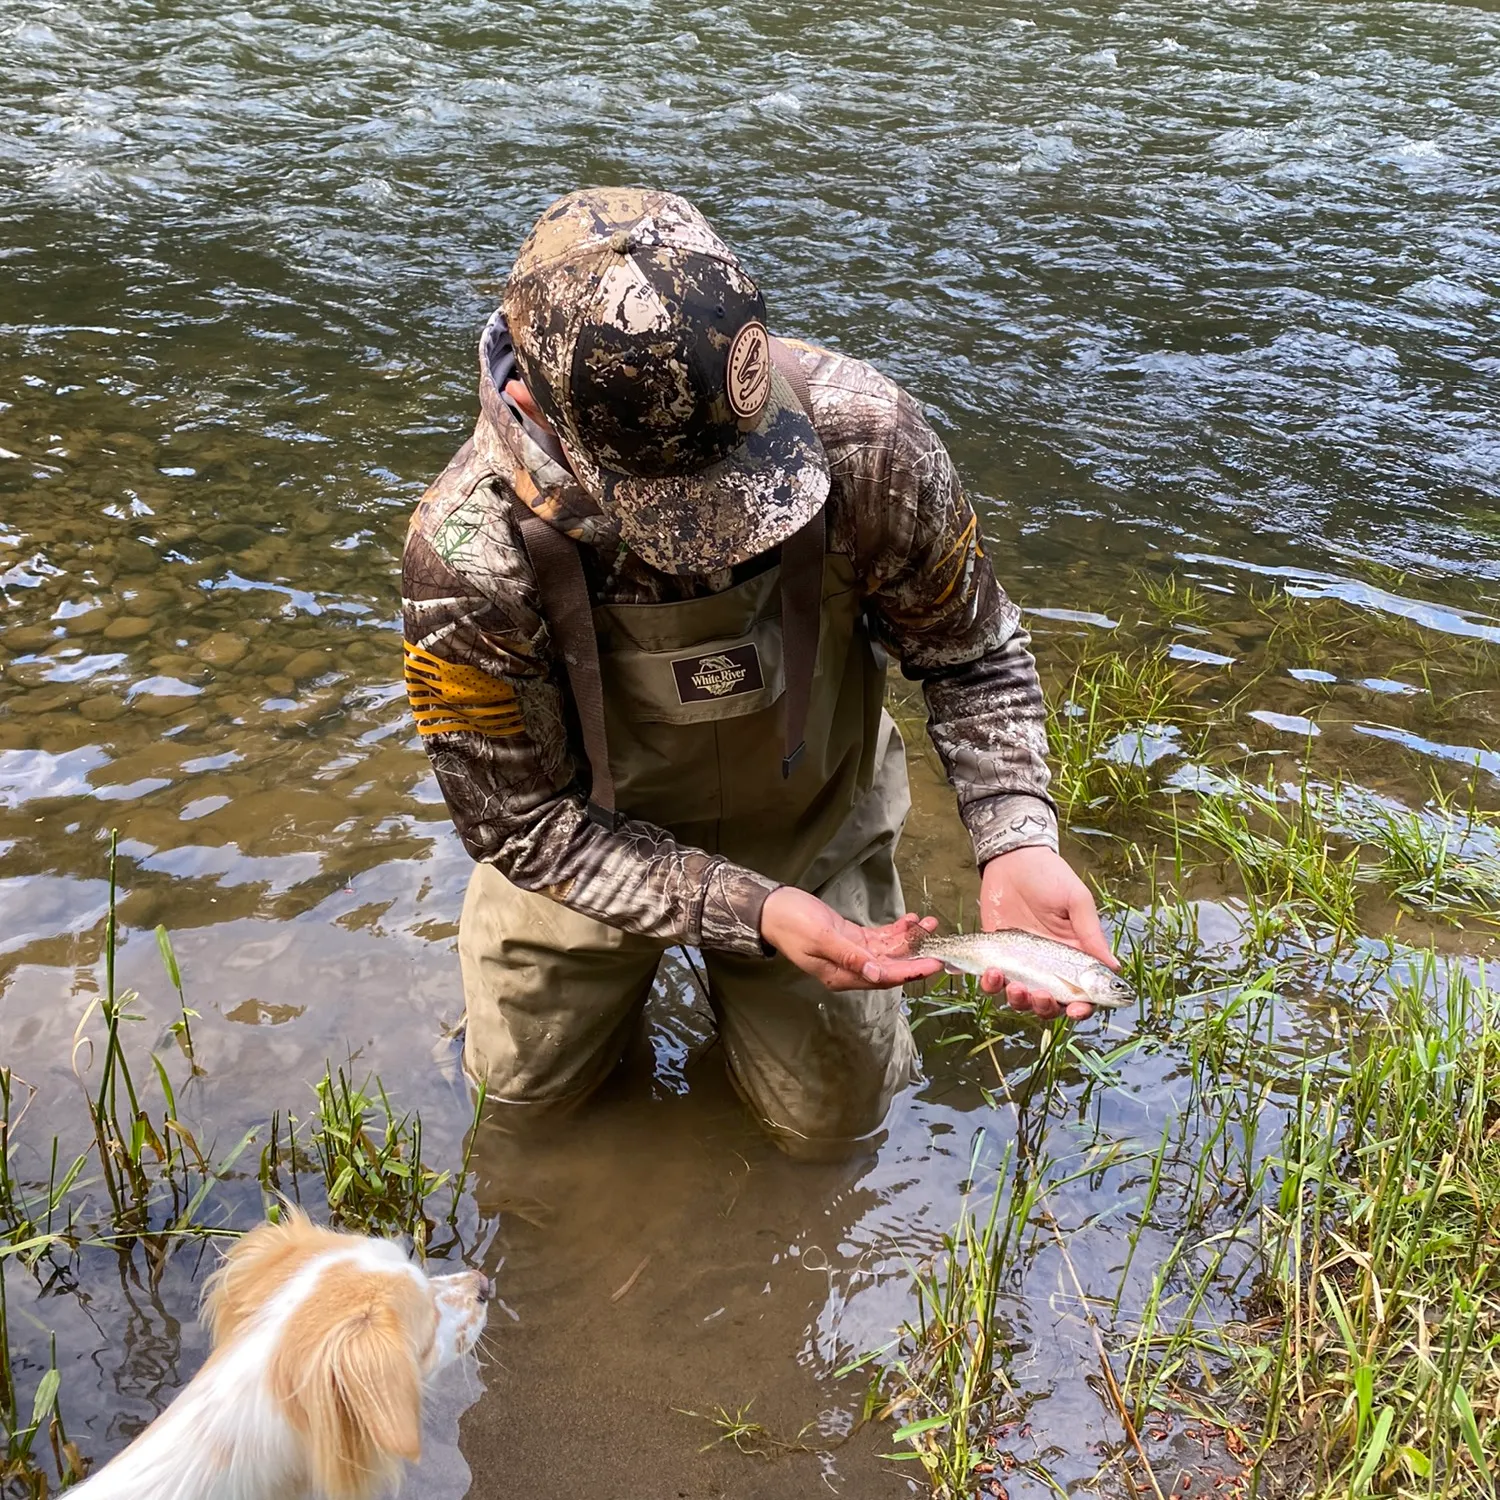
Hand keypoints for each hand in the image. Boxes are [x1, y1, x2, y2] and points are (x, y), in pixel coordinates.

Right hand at [760, 887, 942, 992]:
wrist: (773, 908)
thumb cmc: (792, 923)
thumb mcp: (820, 939)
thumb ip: (850, 957)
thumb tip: (878, 974)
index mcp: (841, 976)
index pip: (883, 978)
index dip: (910, 971)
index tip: (933, 963)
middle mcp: (849, 968)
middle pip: (890, 966)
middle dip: (916, 955)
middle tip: (940, 942)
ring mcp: (851, 953)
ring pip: (887, 950)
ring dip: (909, 938)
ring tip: (929, 923)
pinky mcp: (851, 938)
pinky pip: (879, 938)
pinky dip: (895, 930)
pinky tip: (911, 921)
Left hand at [978, 846, 1117, 1020]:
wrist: (1012, 858)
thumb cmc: (1050, 875)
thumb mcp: (1076, 901)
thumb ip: (1091, 934)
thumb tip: (1114, 968)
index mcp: (1073, 954)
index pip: (1082, 992)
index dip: (1081, 1007)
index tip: (1075, 1010)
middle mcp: (1048, 966)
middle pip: (1050, 1003)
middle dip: (1045, 1007)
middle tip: (1039, 995)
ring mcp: (1020, 963)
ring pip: (1021, 999)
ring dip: (1017, 1000)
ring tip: (1013, 984)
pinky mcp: (994, 956)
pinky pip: (992, 982)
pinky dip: (990, 985)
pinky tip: (990, 973)